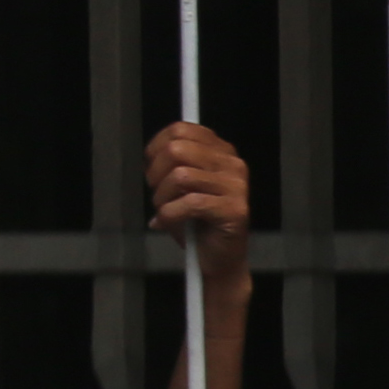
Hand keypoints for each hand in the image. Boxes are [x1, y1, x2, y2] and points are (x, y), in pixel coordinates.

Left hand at [146, 121, 251, 291]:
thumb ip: (173, 163)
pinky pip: (189, 203)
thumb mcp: (182, 185)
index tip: (151, 166)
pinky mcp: (235, 209)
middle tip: (157, 193)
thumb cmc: (196, 221)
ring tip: (165, 211)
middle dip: (156, 173)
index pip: (182, 129)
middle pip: (177, 149)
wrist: (218, 259)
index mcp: (221, 152)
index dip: (156, 146)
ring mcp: (237, 186)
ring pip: (180, 175)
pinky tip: (169, 223)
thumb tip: (152, 152)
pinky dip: (170, 214)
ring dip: (162, 197)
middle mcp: (233, 164)